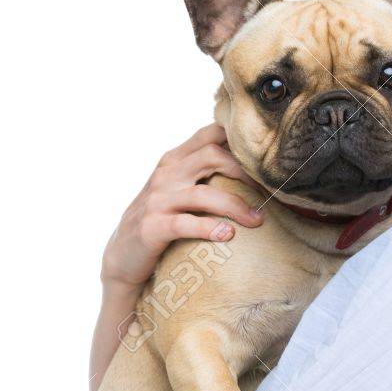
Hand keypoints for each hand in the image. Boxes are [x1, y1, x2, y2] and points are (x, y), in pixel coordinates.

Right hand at [101, 122, 264, 290]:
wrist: (122, 256)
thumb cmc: (161, 220)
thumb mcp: (178, 190)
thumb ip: (203, 174)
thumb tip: (252, 169)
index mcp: (174, 160)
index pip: (209, 134)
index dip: (239, 141)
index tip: (264, 161)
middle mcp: (165, 175)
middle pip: (211, 156)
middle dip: (245, 172)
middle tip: (269, 193)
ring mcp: (157, 201)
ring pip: (203, 194)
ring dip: (235, 206)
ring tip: (257, 220)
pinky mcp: (152, 228)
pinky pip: (185, 224)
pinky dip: (210, 228)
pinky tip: (228, 235)